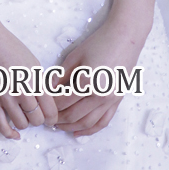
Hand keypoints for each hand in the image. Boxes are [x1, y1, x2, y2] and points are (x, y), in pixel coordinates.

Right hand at [0, 24, 58, 139]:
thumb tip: (47, 102)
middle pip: (37, 119)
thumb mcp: (32, 62)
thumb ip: (40, 83)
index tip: (51, 119)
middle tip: (36, 115)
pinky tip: (14, 134)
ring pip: (21, 124)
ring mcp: (5, 97)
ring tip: (23, 115)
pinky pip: (2, 126)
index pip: (50, 109)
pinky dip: (10, 134)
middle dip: (38, 119)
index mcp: (35, 79)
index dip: (52, 118)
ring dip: (24, 123)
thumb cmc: (9, 47)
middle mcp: (21, 90)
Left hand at [54, 16, 150, 137]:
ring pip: (87, 123)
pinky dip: (90, 130)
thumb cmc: (100, 42)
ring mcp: (110, 100)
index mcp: (87, 81)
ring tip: (58, 125)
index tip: (42, 105)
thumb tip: (48, 89)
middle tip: (46, 118)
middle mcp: (100, 95)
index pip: (63, 101)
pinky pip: (103, 122)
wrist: (126, 37)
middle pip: (73, 115)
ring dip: (70, 127)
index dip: (51, 105)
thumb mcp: (76, 54)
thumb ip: (61, 74)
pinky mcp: (118, 101)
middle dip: (57, 119)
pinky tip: (78, 132)